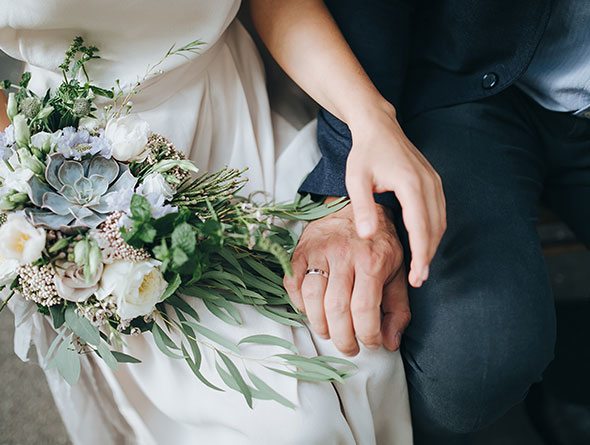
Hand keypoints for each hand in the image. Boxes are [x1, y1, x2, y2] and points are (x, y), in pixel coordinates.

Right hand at [284, 202, 410, 355]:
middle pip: (337, 309)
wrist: (357, 206)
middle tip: (348, 347)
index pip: (365, 310)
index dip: (367, 335)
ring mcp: (319, 251)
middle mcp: (344, 255)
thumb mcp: (397, 271)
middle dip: (342, 338)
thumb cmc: (378, 243)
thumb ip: (398, 308)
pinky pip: (292, 283)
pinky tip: (311, 309)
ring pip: (312, 298)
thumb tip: (391, 342)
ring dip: (319, 324)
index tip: (371, 343)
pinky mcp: (301, 250)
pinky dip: (298, 303)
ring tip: (329, 331)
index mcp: (372, 261)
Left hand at [346, 102, 445, 287]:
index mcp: (410, 183)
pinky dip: (433, 231)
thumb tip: (367, 236)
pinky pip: (439, 212)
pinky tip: (424, 244)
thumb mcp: (356, 179)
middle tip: (418, 279)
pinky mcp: (434, 182)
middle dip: (428, 255)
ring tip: (421, 268)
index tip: (417, 275)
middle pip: (435, 227)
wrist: (379, 127)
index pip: (420, 226)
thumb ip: (362, 207)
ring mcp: (434, 181)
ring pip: (440, 221)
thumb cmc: (365, 153)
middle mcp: (428, 183)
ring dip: (433, 245)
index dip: (421, 254)